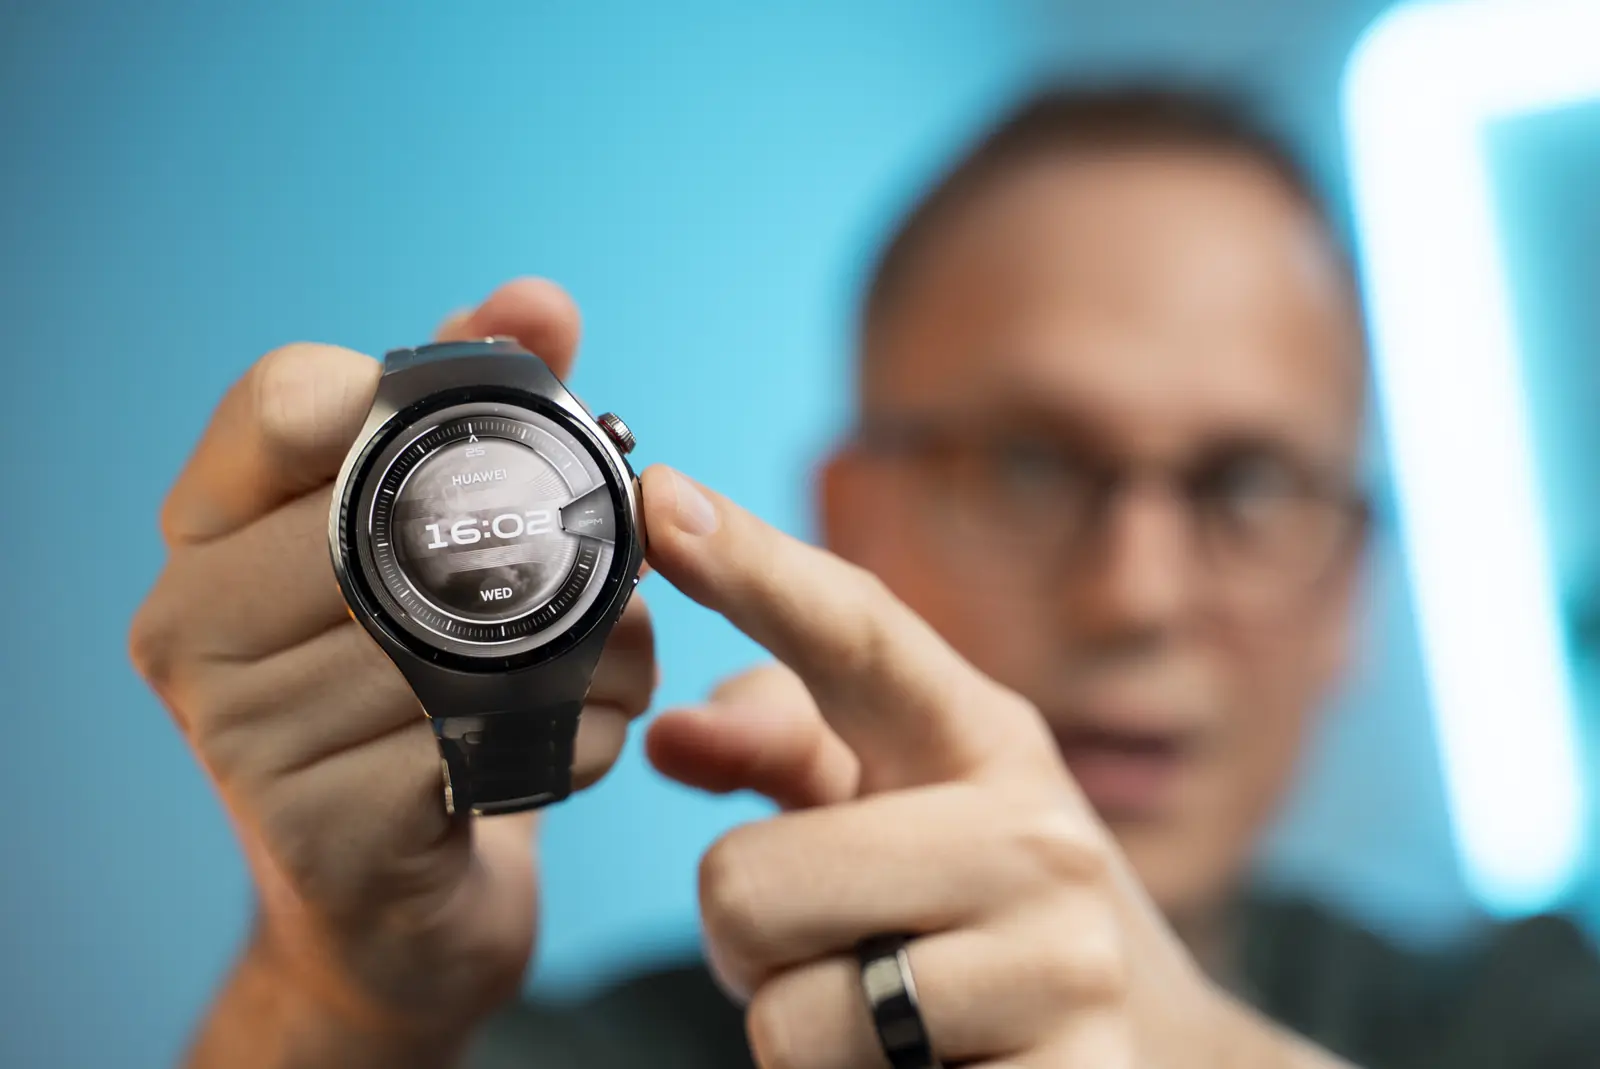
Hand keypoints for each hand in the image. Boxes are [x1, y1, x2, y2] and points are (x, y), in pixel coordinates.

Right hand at [129, 280, 655, 1049]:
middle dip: (542, 551)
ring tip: (618, 669)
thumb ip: (481, 418)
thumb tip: (541, 301)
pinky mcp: (316, 833)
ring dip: (587, 655)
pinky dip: (571, 741)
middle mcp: (187, 624)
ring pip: (453, 641)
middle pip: (394, 519)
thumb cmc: (418, 696)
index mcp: (205, 533)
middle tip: (626, 579)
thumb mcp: (436, 550)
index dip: (407, 395)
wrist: (395, 900)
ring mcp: (235, 736)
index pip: (283, 401)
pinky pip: (477, 747)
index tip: (502, 442)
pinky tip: (580, 745)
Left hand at [641, 467, 1348, 1068]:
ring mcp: (1061, 967)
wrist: (1154, 1050)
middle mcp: (1037, 835)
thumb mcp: (899, 813)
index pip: (863, 636)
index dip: (754, 569)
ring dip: (798, 1023)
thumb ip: (787, 752)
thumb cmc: (983, 912)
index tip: (662, 501)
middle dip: (750, 935)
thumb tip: (670, 735)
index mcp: (986, 742)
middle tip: (830, 942)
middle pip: (746, 883)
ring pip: (780, 1010)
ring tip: (886, 1011)